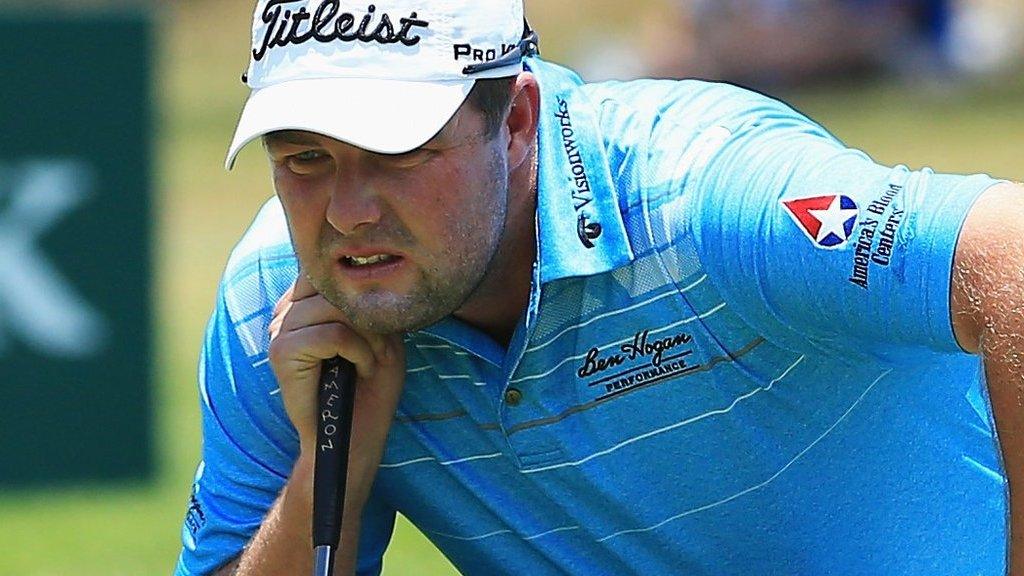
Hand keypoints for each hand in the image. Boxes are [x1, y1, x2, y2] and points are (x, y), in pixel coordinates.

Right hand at [268, 272, 405, 454]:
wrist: (356, 434)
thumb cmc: (372, 384)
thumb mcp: (380, 329)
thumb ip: (368, 297)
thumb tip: (366, 267)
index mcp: (305, 301)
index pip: (331, 267)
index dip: (363, 290)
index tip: (379, 327)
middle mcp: (286, 309)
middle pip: (335, 282)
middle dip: (369, 315)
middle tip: (380, 349)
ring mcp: (279, 329)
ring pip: (336, 307)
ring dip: (369, 337)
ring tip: (371, 362)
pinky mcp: (282, 351)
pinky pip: (332, 334)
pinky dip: (358, 352)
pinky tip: (360, 370)